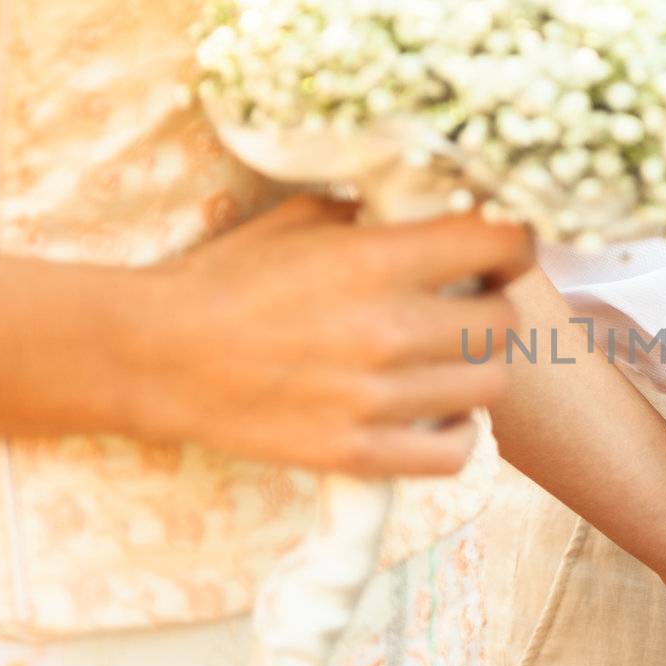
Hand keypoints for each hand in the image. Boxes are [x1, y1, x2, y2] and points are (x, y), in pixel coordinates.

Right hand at [135, 195, 533, 474]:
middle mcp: (385, 327)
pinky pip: (454, 452)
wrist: (150, 356)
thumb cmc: (223, 279)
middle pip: (503, 322)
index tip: (502, 251)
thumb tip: (430, 212)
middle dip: (493, 310)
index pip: (500, 243)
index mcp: (374, 259)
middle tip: (467, 309)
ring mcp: (374, 397)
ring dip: (476, 371)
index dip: (515, 244)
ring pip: (488, 385)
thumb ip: (371, 215)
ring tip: (446, 363)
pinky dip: (455, 434)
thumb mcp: (297, 220)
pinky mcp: (356, 452)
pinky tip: (432, 415)